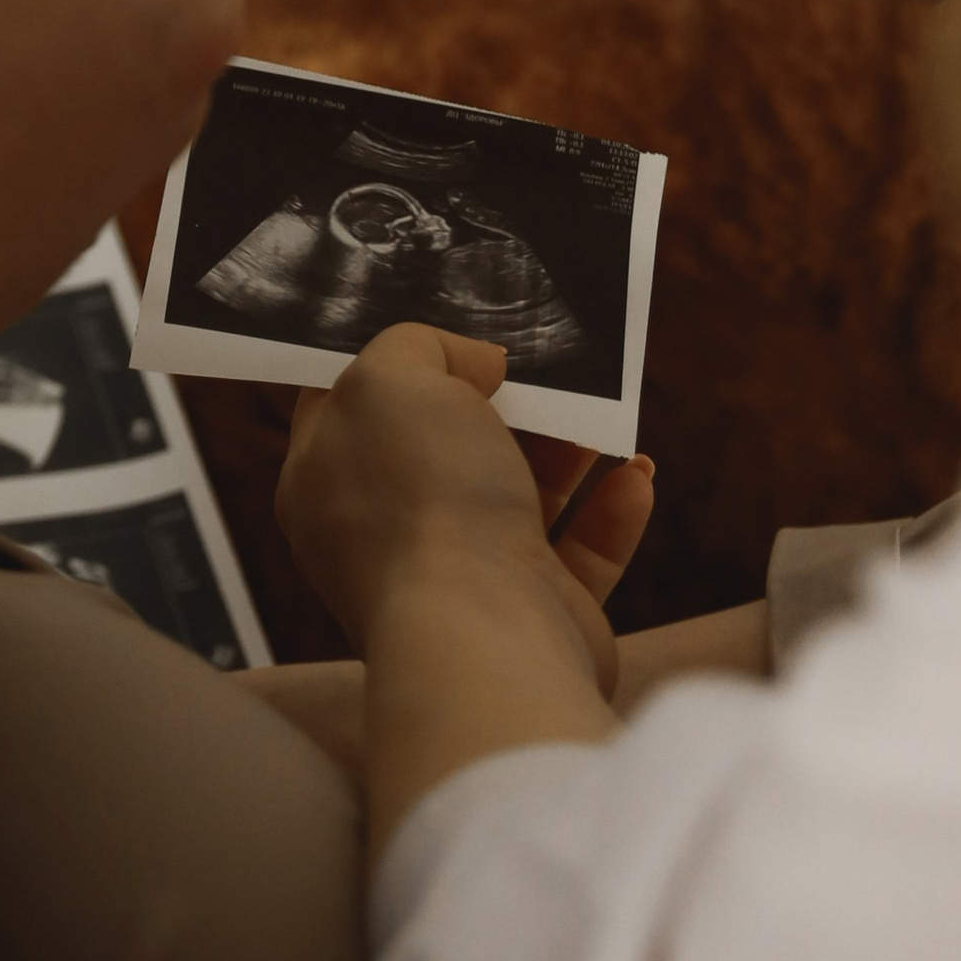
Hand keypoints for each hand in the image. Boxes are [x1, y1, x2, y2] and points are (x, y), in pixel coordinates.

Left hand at [277, 324, 652, 691]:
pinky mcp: (532, 615)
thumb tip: (476, 361)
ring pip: (517, 498)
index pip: (346, 406)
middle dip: (495, 402)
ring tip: (600, 408)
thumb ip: (419, 346)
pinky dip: (608, 513)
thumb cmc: (422, 504)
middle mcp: (386, 535)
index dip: (393, 362)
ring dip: (564, 449)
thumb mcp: (391, 378)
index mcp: (325, 481)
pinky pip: (577, 555)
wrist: (486, 634)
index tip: (447, 325)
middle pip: (444, 448)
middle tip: (539, 363)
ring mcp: (461, 580)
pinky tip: (635, 474)